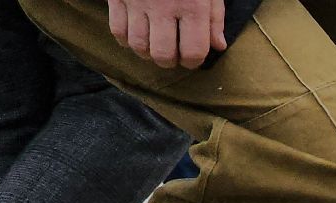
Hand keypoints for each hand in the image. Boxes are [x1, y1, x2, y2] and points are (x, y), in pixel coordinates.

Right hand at [107, 0, 227, 68]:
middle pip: (163, 54)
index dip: (193, 62)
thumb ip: (214, 18)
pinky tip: (135, 37)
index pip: (193, 51)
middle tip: (171, 57)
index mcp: (192, 6)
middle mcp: (164, 7)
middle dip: (169, 62)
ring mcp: (138, 2)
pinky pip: (117, 30)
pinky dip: (125, 40)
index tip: (191, 59)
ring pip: (138, 45)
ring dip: (147, 53)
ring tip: (154, 48)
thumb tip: (218, 46)